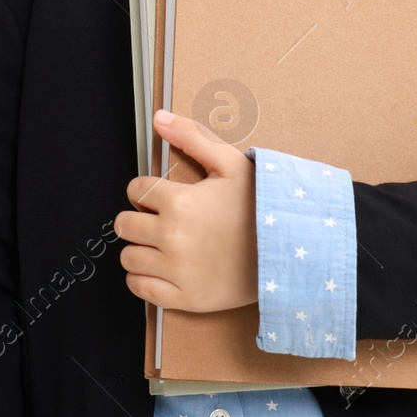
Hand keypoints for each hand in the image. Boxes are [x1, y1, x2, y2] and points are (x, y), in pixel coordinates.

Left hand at [114, 109, 256, 312]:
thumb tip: (160, 118)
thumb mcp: (232, 164)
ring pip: (128, 258)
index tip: (158, 198)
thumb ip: (192, 137)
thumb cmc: (262, 208)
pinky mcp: (185, 298)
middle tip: (158, 221)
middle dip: (137, 219)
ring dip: (139, 249)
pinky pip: (140, 289)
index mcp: (179, 202)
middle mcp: (172, 237)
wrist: (292, 252)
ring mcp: (177, 270)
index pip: (135, 191)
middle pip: (124, 225)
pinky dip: (143, 279)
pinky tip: (160, 269)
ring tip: (160, 245)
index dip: (145, 191)